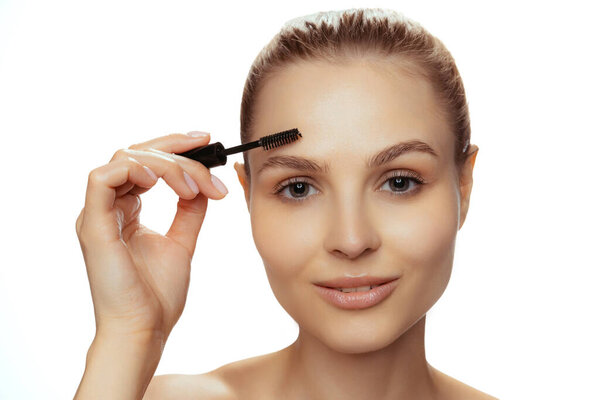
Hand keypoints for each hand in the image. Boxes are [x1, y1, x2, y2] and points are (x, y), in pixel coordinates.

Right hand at [75, 132, 227, 340]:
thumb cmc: (158, 295)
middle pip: (135, 153)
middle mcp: (108, 207)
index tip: (208, 142)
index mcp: (125, 211)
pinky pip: (103, 178)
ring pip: (125, 159)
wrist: (145, 328)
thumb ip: (189, 212)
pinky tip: (163, 181)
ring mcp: (98, 214)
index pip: (146, 164)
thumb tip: (204, 185)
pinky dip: (135, 170)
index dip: (175, 147)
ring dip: (167, 164)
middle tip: (208, 146)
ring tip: (195, 187)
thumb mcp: (182, 242)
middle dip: (175, 146)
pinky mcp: (92, 224)